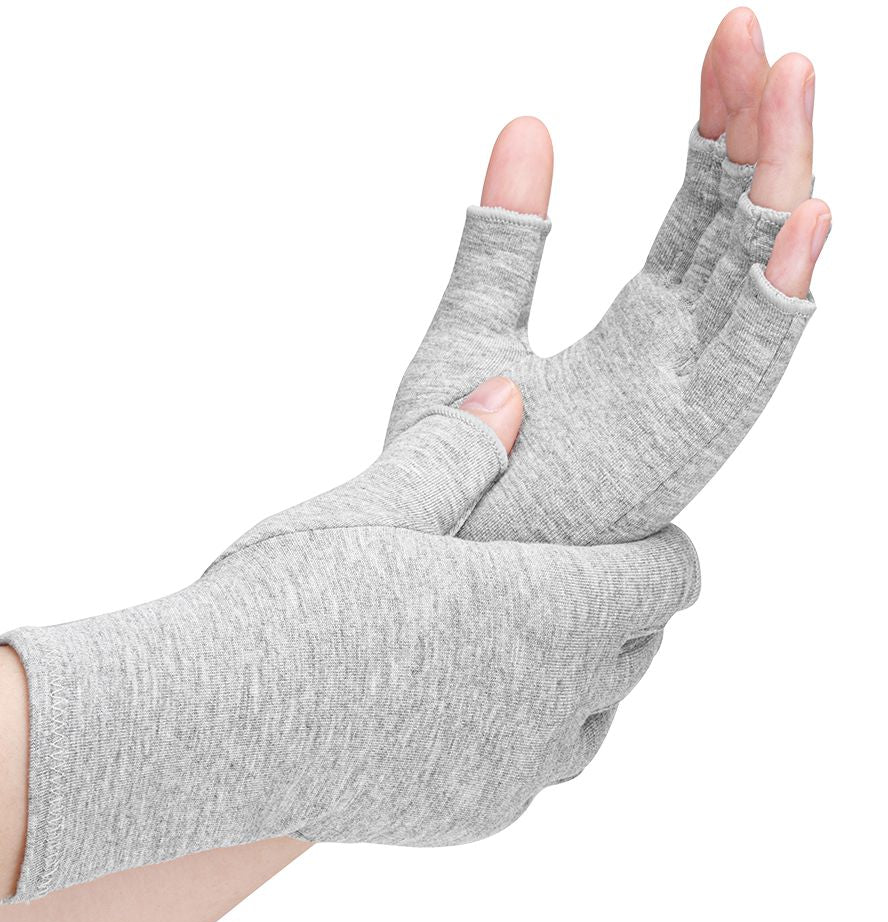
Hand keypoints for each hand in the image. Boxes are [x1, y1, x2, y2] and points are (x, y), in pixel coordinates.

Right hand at [0, 384, 698, 899]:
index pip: (662, 583)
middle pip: (635, 650)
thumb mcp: (377, 504)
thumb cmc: (291, 600)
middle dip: (622, 608)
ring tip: (530, 641)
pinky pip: (533, 773)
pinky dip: (527, 734)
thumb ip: (457, 449)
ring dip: (582, 677)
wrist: (209, 723)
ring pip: (591, 721)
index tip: (639, 533)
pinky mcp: (470, 816)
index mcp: (543, 610)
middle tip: (576, 573)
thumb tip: (510, 392)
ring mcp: (511, 769)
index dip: (664, 551)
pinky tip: (472, 705)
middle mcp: (546, 700)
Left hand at [387, 8, 829, 544]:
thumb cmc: (457, 467)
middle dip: (757, 137)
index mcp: (641, 330)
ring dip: (783, 192)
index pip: (701, 210)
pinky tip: (803, 217)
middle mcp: (678, 361)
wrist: (434, 555)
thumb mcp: (475, 329)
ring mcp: (684, 403)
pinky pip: (751, 369)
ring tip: (791, 88)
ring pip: (759, 286)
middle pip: (741, 235)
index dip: (720, 126)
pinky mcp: (678, 449)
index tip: (729, 36)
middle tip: (761, 40)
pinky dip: (781, 298)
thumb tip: (530, 121)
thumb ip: (508, 239)